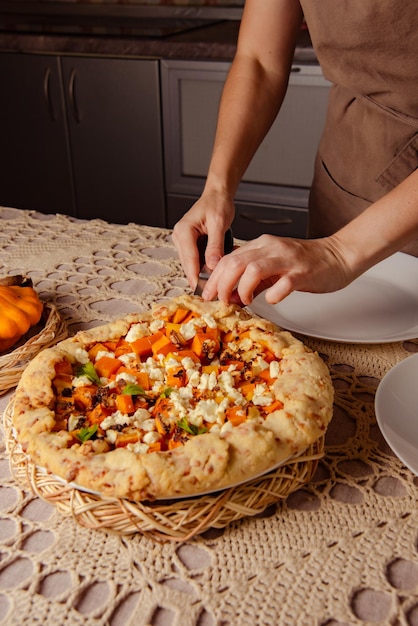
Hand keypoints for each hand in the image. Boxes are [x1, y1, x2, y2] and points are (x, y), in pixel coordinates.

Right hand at [172, 191, 234, 288]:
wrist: (216, 195)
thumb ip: (215, 244)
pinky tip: (212, 273)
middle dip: (199, 278)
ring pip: (191, 264)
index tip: (203, 291)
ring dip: (201, 274)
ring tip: (213, 285)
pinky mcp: (188, 244)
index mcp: (183, 230)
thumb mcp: (219, 223)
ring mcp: (182, 241)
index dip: (196, 277)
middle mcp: (179, 236)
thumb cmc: (217, 204)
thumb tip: (212, 265)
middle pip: (188, 264)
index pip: (189, 259)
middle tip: (211, 293)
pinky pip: (194, 260)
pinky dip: (203, 267)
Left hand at [200, 234, 353, 304]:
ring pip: (253, 270)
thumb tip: (229, 294)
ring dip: (242, 290)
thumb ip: (251, 278)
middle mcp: (271, 248)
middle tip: (222, 301)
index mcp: (261, 245)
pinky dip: (272, 296)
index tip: (209, 295)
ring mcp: (287, 260)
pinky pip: (282, 285)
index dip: (214, 279)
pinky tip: (272, 299)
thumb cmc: (305, 263)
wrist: (338, 255)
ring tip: (245, 301)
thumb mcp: (272, 266)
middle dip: (222, 285)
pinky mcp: (302, 273)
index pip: (227, 258)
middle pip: (235, 263)